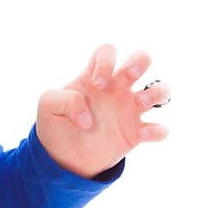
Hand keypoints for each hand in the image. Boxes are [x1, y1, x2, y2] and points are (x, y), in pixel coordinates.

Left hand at [35, 43, 170, 178]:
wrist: (63, 157)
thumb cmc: (56, 124)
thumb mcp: (47, 107)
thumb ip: (63, 100)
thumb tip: (87, 117)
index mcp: (95, 77)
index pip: (108, 50)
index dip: (107, 60)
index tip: (96, 84)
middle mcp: (117, 89)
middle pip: (142, 58)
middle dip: (140, 61)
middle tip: (129, 76)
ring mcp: (129, 110)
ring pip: (161, 90)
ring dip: (157, 92)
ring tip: (139, 103)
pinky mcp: (136, 133)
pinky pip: (160, 129)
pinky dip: (157, 130)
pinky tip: (141, 134)